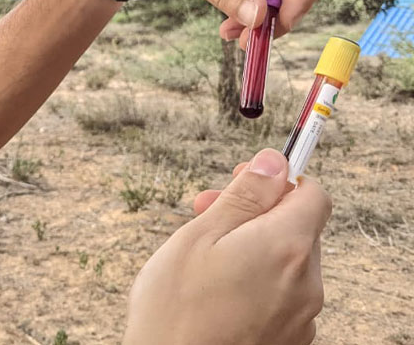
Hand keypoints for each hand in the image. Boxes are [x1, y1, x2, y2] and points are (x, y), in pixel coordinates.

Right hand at [123, 150, 331, 344]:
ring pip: (288, 264)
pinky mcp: (290, 340)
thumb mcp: (199, 235)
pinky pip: (282, 297)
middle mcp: (306, 283)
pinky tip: (217, 293)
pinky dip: (257, 285)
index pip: (313, 195)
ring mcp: (302, 317)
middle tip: (206, 214)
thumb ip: (244, 196)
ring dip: (254, 250)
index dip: (279, 182)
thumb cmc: (176, 308)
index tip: (244, 182)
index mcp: (287, 248)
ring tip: (206, 260)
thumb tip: (274, 162)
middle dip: (256, 215)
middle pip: (298, 229)